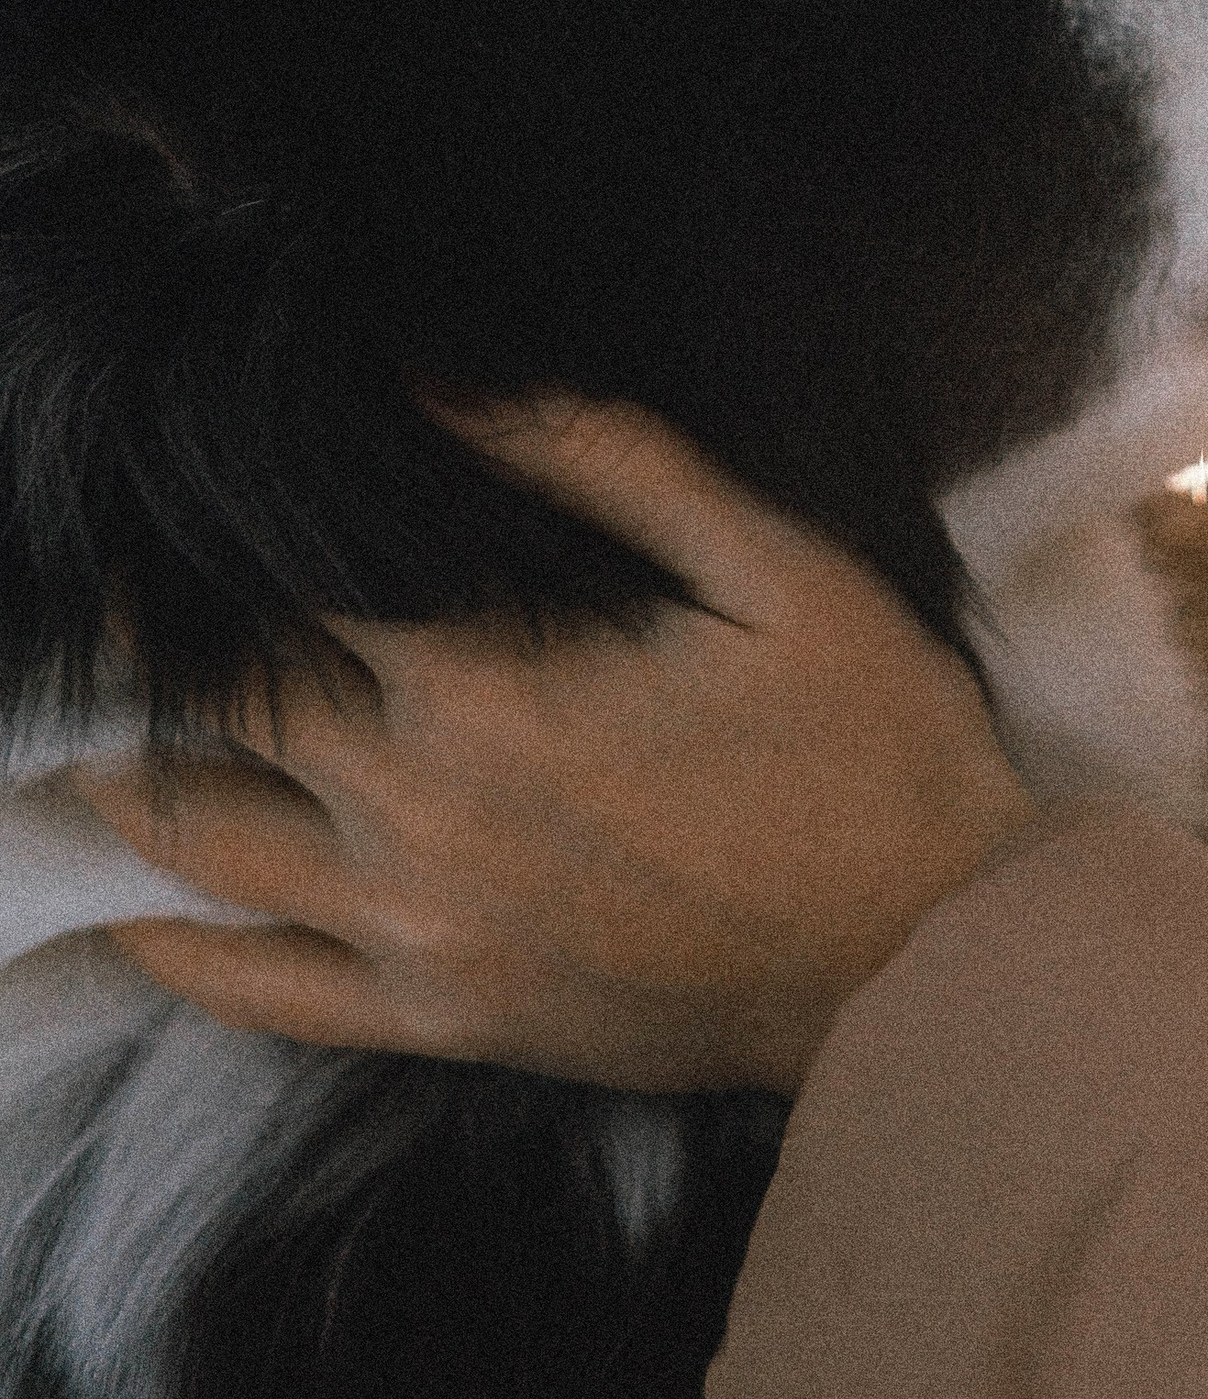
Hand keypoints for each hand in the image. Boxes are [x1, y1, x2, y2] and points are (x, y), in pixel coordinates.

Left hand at [74, 401, 1035, 1092]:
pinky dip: (179, 949)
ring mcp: (421, 932)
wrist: (931, 956)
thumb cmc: (869, 743)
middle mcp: (416, 811)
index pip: (281, 591)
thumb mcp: (767, 565)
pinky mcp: (448, 1021)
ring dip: (125, 779)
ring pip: (204, 846)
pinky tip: (133, 909)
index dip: (204, 537)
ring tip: (79, 728)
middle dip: (146, 643)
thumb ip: (597, 460)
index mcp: (483, 683)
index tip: (167, 484)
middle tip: (109, 590)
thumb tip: (435, 378)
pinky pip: (264, 998)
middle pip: (216, 708)